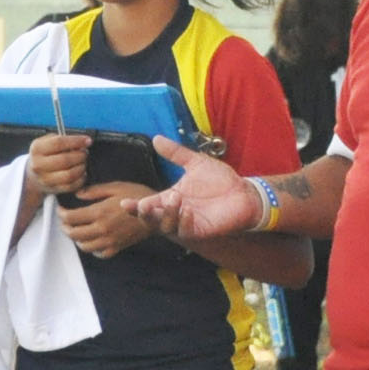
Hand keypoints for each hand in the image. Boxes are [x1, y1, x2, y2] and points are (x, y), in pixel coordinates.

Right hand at [23, 131, 91, 201]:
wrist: (34, 175)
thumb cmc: (45, 155)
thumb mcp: (48, 141)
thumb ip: (63, 139)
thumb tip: (82, 142)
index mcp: (37, 149)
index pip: (58, 143)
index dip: (76, 141)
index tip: (88, 140)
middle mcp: (38, 165)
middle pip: (65, 160)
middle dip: (80, 155)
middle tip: (84, 153)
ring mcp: (45, 179)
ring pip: (69, 175)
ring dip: (81, 167)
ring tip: (82, 163)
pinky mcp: (53, 189)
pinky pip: (72, 185)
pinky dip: (80, 179)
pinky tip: (81, 173)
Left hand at [57, 197, 153, 257]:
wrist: (156, 214)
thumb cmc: (137, 196)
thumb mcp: (116, 187)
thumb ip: (94, 191)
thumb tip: (77, 194)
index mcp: (100, 212)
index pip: (71, 218)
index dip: (61, 214)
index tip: (60, 210)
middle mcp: (102, 229)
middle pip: (73, 233)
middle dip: (65, 227)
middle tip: (64, 221)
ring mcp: (109, 241)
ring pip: (83, 246)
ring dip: (76, 239)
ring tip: (76, 230)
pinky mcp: (117, 248)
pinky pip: (98, 253)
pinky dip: (91, 248)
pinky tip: (91, 240)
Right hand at [134, 135, 265, 238]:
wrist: (244, 192)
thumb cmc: (220, 180)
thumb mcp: (195, 162)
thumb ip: (175, 153)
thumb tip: (156, 138)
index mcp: (169, 198)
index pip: (147, 205)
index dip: (134, 206)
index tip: (124, 202)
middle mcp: (174, 213)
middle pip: (151, 220)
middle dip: (144, 214)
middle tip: (143, 205)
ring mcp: (185, 223)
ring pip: (165, 226)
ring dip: (165, 214)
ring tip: (173, 197)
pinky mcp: (199, 230)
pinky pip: (185, 230)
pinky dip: (182, 221)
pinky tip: (187, 210)